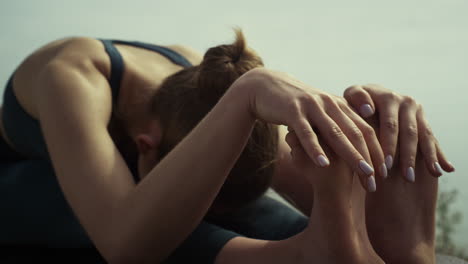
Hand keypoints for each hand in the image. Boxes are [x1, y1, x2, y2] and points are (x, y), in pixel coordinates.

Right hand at [240, 68, 385, 191]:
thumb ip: (335, 123)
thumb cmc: (294, 105)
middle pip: (355, 133)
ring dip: (351, 154)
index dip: (377, 151)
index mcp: (339, 105)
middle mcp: (329, 104)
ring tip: (364, 173)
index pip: (364, 130)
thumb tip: (354, 143)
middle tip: (377, 181)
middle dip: (369, 158)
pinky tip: (323, 164)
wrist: (265, 86)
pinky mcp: (293, 111)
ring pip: (336, 133)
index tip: (384, 173)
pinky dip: (315, 148)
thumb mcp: (318, 112)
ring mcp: (312, 106)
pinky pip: (307, 132)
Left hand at [344, 84, 454, 181]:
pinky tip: (445, 169)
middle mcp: (405, 101)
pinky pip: (432, 139)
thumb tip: (368, 110)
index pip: (390, 125)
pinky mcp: (423, 119)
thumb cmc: (353, 103)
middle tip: (407, 178)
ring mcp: (417, 110)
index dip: (389, 146)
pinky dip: (438, 154)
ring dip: (428, 157)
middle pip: (409, 133)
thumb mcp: (350, 97)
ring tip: (431, 175)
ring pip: (424, 136)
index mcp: (388, 97)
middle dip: (408, 156)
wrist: (367, 99)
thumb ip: (357, 99)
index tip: (387, 166)